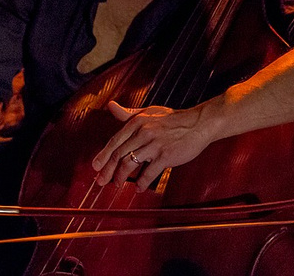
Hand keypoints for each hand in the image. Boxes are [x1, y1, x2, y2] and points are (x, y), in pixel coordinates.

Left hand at [91, 101, 214, 191]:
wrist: (198, 123)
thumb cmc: (172, 119)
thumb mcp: (148, 112)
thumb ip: (128, 113)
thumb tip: (111, 106)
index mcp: (137, 122)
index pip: (114, 141)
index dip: (103, 155)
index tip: (95, 166)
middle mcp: (143, 132)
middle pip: (118, 154)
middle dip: (107, 170)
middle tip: (101, 181)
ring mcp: (154, 144)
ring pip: (129, 164)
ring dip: (121, 177)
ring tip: (118, 184)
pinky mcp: (166, 155)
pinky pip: (148, 173)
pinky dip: (141, 182)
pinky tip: (139, 188)